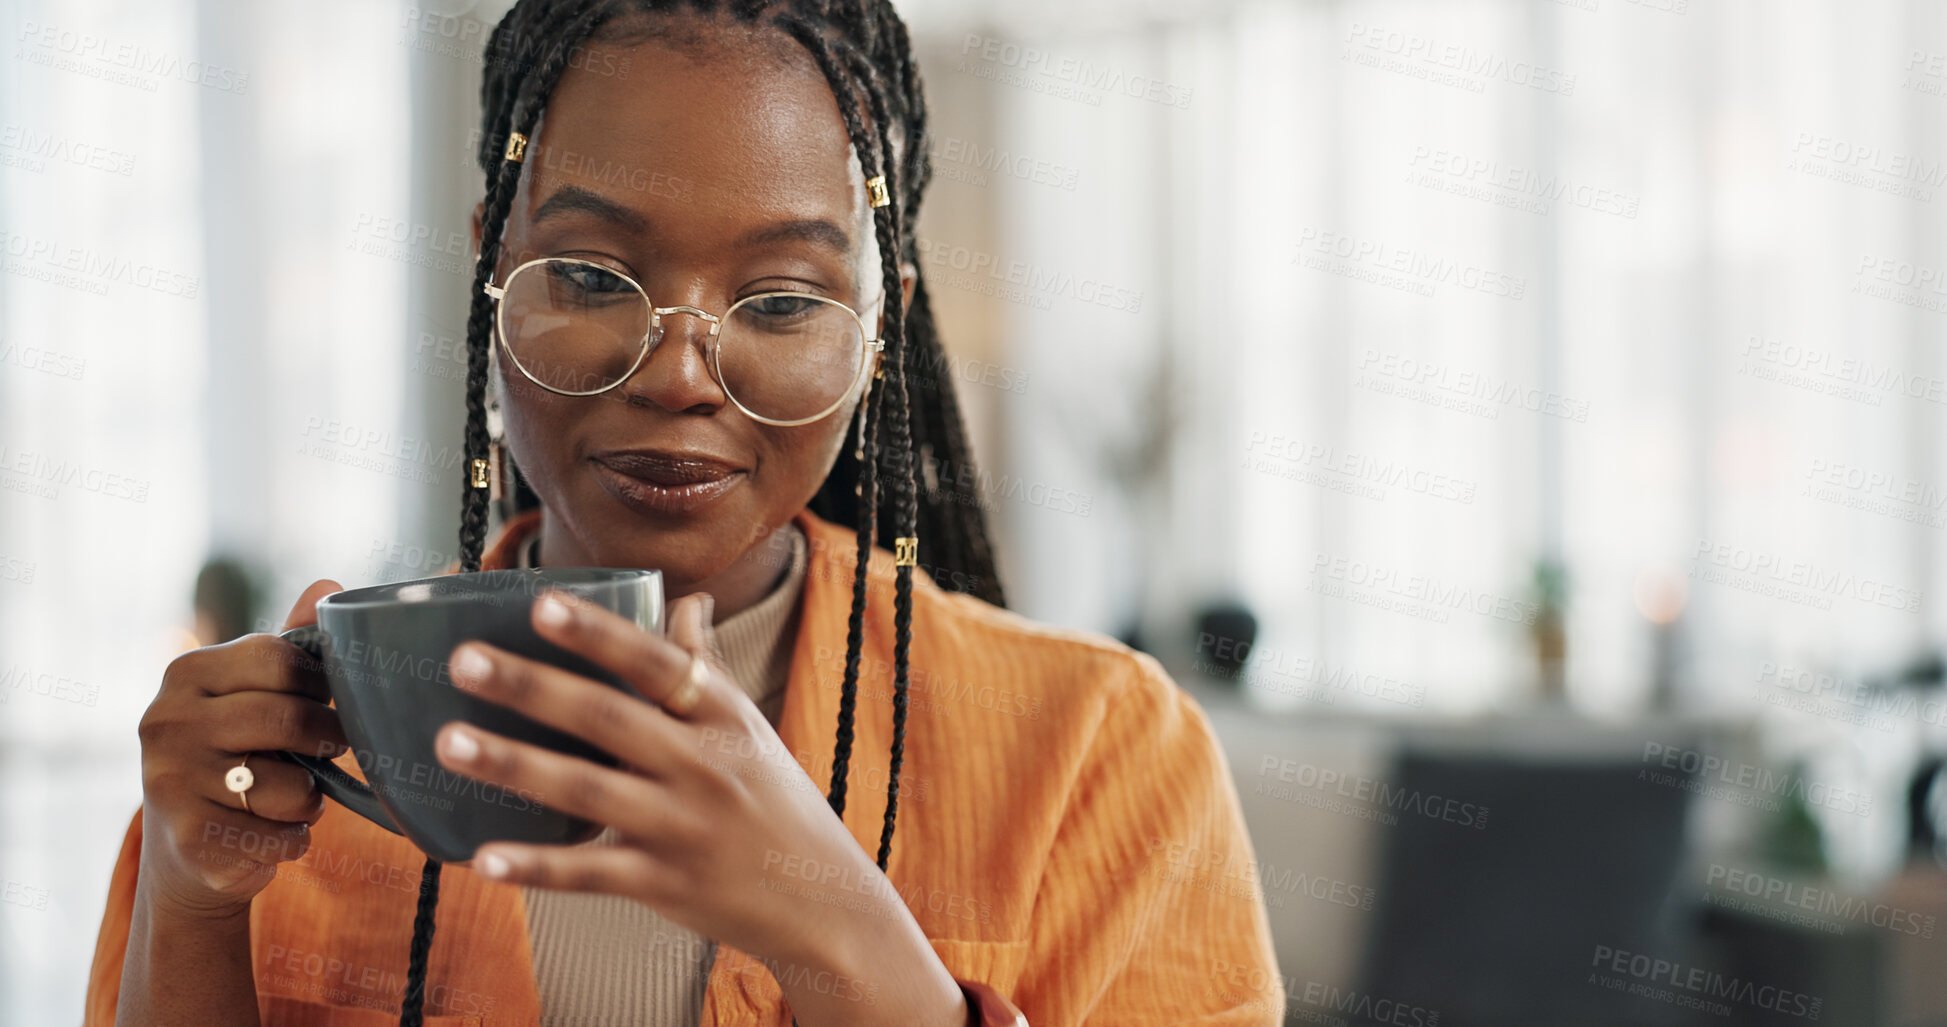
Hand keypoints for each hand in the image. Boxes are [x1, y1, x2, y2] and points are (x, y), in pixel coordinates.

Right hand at [135, 580, 350, 918]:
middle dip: (328, 740)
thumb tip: (328, 586)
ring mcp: (170, 781)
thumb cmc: (236, 751)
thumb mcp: (254, 693)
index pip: (279, 658)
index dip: (320, 684)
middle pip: (289, 720)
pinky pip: (282, 835)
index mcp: (186, 673)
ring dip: (311, 797)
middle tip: (332, 750)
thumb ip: (291, 645)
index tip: (326, 701)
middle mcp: (167, 721)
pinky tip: (269, 831)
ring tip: (292, 796)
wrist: (188, 844)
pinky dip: (294, 838)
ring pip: (292, 786)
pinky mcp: (189, 838)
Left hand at [431, 589, 967, 1026]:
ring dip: (515, 765)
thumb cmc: (775, 801)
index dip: (600, 635)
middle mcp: (704, 765)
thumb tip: (686, 600)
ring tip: (450, 743)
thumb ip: (704, 667)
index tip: (542, 604)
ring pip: (589, 791)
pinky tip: (483, 856)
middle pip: (610, 718)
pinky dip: (537, 867)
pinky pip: (591, 874)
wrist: (823, 897)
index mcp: (722, 716)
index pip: (657, 663)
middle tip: (464, 661)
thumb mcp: (749, 727)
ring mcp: (683, 827)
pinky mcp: (665, 884)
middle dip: (533, 687)